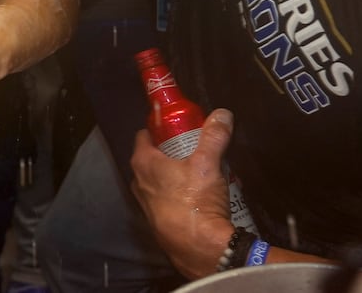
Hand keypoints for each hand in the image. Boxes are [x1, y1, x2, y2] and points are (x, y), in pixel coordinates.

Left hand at [129, 109, 236, 279]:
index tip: (177, 126)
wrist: (201, 248)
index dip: (159, 128)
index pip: (143, 135)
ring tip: (194, 172)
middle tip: (190, 148)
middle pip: (150, 159)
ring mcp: (145, 206)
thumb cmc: (196, 200)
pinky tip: (193, 198)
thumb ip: (214, 136)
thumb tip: (223, 113)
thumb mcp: (208, 163)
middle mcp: (138, 183)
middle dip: (167, 152)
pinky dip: (174, 196)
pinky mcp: (156, 224)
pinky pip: (163, 201)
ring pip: (156, 182)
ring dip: (171, 175)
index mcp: (143, 164)